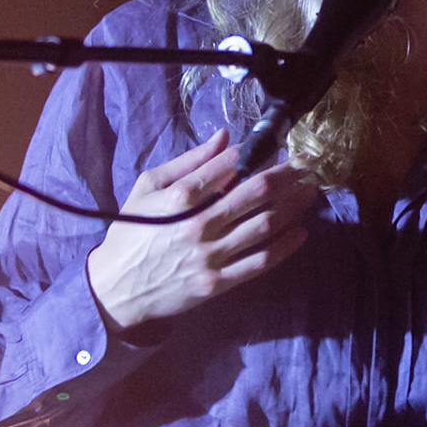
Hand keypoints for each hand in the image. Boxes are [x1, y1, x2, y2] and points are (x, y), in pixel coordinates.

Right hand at [86, 130, 316, 334]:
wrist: (115, 288)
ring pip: (263, 226)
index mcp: (179, 197)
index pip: (229, 167)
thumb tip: (224, 137)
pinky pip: (258, 263)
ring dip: (292, 206)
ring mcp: (209, 257)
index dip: (258, 154)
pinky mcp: (216, 283)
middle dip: (287, 176)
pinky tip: (301, 232)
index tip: (280, 146)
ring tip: (311, 192)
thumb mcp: (148, 187)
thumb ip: (188, 162)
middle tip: (309, 165)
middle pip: (255, 194)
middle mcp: (198, 225)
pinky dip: (284, 247)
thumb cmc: (131, 230)